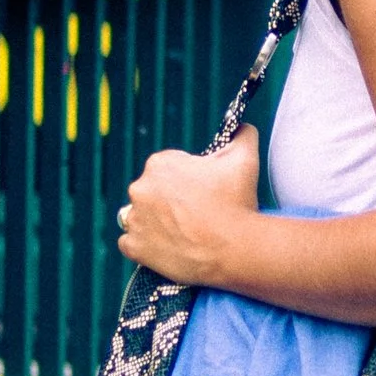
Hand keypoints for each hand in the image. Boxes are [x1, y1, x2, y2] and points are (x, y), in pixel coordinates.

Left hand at [117, 132, 260, 286]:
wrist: (234, 250)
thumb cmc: (237, 202)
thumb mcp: (244, 158)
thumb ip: (241, 134)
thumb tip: (242, 126)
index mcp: (159, 164)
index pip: (169, 167)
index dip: (189, 179)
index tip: (203, 192)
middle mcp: (140, 188)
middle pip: (153, 192)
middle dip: (170, 201)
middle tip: (196, 215)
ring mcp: (135, 220)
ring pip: (139, 216)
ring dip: (154, 222)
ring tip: (181, 232)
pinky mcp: (134, 247)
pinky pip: (130, 244)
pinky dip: (144, 246)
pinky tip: (166, 248)